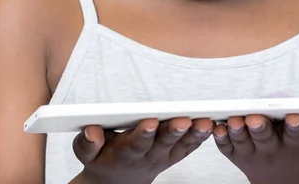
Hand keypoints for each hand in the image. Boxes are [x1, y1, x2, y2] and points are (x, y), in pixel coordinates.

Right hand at [72, 116, 213, 183]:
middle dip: (173, 131)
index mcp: (125, 154)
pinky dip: (201, 137)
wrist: (116, 182)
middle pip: (162, 144)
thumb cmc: (101, 159)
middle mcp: (148, 157)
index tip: (149, 122)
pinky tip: (211, 125)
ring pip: (181, 146)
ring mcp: (163, 157)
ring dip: (194, 134)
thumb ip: (87, 144)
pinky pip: (190, 147)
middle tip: (183, 120)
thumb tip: (92, 131)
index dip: (142, 134)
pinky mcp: (174, 155)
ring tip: (205, 122)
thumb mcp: (87, 155)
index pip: (135, 144)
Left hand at [213, 114, 298, 183]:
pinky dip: (220, 139)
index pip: (295, 135)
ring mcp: (252, 154)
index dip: (295, 126)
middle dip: (259, 127)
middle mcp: (272, 151)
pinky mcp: (236, 154)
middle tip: (254, 117)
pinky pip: (225, 148)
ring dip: (237, 131)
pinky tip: (216, 127)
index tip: (295, 117)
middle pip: (264, 138)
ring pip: (242, 143)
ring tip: (233, 120)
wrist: (284, 183)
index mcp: (293, 146)